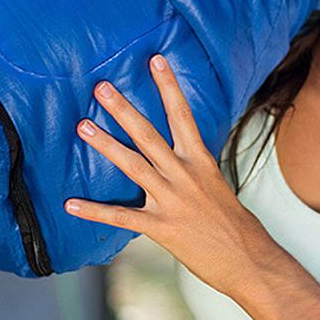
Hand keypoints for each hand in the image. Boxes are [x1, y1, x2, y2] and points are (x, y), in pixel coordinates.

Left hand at [65, 54, 269, 296]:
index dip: (168, 86)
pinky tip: (71, 204)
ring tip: (82, 125)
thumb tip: (176, 149)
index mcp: (200, 160)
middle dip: (123, 109)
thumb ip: (192, 164)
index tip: (155, 60)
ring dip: (105, 144)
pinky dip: (94, 210)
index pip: (182, 114)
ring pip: (132, 165)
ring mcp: (171, 200)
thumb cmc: (232, 222)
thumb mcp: (215, 182)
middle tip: (101, 87)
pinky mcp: (160, 228)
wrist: (248, 260)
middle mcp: (184, 174)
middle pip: (148, 134)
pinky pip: (121, 216)